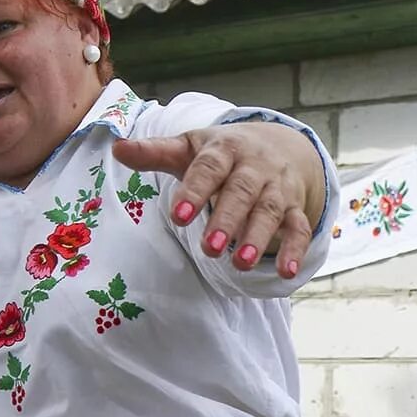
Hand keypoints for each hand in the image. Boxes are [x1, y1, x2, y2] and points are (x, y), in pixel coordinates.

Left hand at [113, 120, 322, 276]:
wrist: (277, 143)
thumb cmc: (220, 154)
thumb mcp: (189, 149)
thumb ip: (155, 153)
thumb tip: (118, 148)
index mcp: (224, 149)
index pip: (208, 168)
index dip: (195, 190)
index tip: (178, 216)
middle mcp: (254, 167)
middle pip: (242, 191)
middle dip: (227, 219)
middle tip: (209, 248)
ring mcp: (277, 188)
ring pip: (270, 211)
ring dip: (258, 238)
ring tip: (241, 264)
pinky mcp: (294, 207)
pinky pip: (298, 227)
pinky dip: (296, 249)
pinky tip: (287, 273)